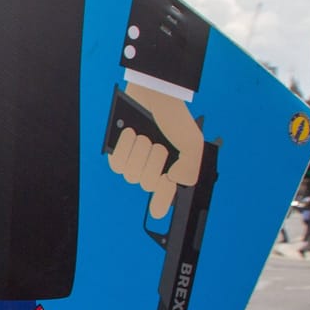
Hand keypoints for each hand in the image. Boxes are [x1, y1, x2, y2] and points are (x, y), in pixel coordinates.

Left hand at [107, 83, 203, 220]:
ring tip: (145, 137)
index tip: (158, 214)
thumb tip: (174, 182)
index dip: (160, 204)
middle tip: (159, 145)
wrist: (153, 94)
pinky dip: (125, 149)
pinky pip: (117, 164)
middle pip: (147, 183)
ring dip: (140, 153)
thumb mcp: (192, 143)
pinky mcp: (119, 151)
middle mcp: (153, 166)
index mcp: (171, 169)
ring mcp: (135, 159)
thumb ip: (190, 167)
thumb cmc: (174, 118)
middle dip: (154, 163)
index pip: (165, 194)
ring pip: (131, 175)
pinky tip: (131, 134)